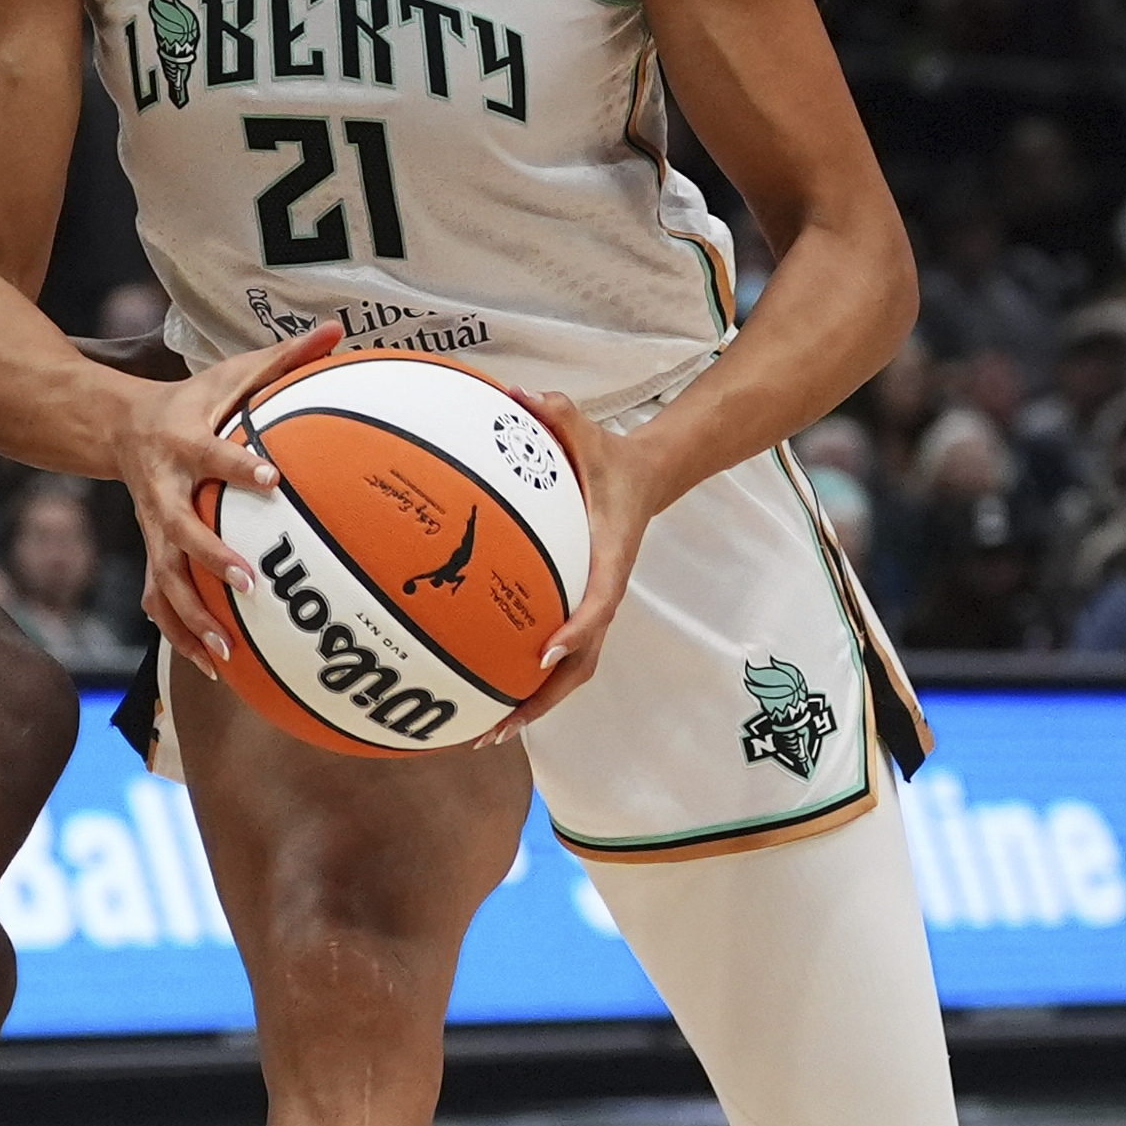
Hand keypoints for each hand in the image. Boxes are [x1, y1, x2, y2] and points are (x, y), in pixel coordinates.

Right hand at [116, 324, 338, 679]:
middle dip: (210, 558)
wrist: (118, 427)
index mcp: (184, 442)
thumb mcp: (230, 373)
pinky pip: (161, 600)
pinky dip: (182, 634)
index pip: (212, 454)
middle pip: (179, 529)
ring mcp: (153, 528)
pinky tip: (212, 665)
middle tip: (248, 583)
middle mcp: (163, 491)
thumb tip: (335, 330)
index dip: (237, 465)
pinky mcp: (151, 553)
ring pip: (164, 580)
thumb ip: (283, 358)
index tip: (271, 478)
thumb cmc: (191, 401)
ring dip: (191, 618)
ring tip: (225, 653)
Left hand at [496, 391, 647, 731]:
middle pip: (580, 664)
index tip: (543, 654)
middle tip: (497, 726)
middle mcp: (603, 594)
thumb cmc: (609, 459)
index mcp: (609, 560)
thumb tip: (524, 393)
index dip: (575, 630)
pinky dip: (524, 682)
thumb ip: (560, 413)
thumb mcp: (588, 431)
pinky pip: (553, 657)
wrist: (644, 479)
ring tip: (484, 732)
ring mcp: (591, 609)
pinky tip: (481, 695)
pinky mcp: (577, 611)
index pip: (598, 603)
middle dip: (540, 700)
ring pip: (569, 673)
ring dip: (531, 707)